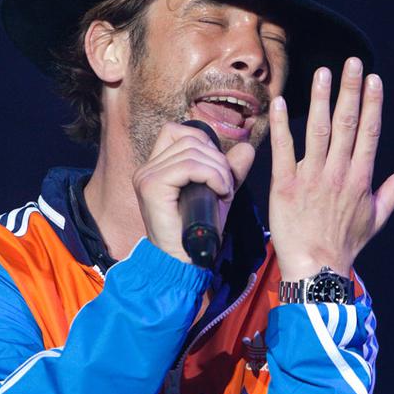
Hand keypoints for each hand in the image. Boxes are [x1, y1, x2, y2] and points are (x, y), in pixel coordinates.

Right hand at [134, 123, 255, 263]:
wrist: (185, 262)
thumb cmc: (199, 233)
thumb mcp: (218, 194)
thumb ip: (229, 170)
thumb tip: (246, 148)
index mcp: (155, 168)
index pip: (176, 132)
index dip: (203, 143)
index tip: (217, 170)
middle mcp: (147, 169)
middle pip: (189, 139)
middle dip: (217, 159)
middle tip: (226, 185)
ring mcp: (146, 176)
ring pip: (192, 151)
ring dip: (218, 170)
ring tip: (223, 192)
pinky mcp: (152, 186)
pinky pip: (190, 166)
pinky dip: (212, 175)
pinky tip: (219, 192)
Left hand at [268, 57, 393, 280]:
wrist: (316, 267)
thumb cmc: (345, 244)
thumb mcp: (376, 218)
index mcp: (361, 178)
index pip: (369, 132)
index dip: (372, 103)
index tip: (372, 79)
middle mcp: (338, 172)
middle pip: (347, 124)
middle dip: (349, 91)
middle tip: (350, 62)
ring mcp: (311, 177)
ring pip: (317, 131)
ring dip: (319, 99)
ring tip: (321, 73)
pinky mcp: (285, 185)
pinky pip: (282, 150)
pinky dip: (280, 126)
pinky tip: (277, 103)